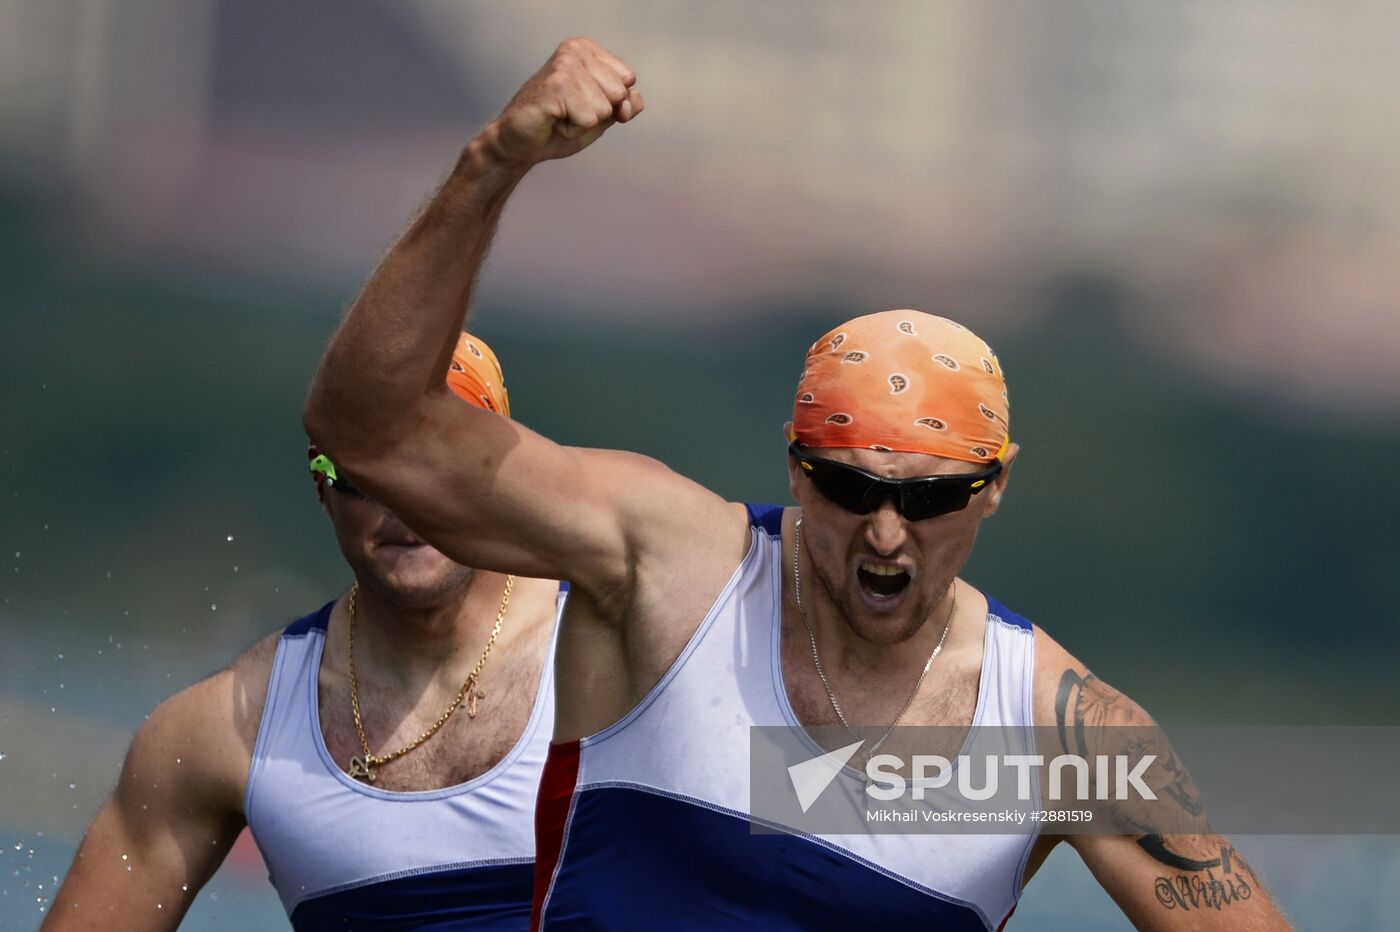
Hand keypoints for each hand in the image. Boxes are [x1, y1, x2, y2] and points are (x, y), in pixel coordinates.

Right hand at [484, 37, 642, 168]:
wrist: (519, 144)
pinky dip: (573, 130)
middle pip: (619, 93)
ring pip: (604, 108)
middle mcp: (575, 50)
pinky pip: (589, 119)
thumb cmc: (558, 127)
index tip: (582, 105)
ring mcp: (565, 65)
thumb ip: (626, 105)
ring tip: (559, 117)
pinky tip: (553, 121)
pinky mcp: (557, 85)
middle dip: (598, 114)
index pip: (628, 81)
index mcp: (587, 50)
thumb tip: (630, 101)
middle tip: (568, 112)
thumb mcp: (602, 116)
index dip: (611, 104)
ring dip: (583, 123)